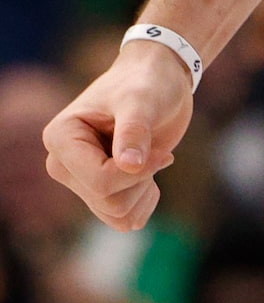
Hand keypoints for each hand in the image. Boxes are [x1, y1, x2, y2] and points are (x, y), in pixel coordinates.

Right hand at [42, 42, 190, 230]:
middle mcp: (63, 164)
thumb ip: (134, 130)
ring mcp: (80, 180)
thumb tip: (129, 164)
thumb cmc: (147, 82)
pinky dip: (144, 202)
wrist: (160, 81)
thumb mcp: (142, 99)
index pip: (99, 181)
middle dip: (141, 180)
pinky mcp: (100, 192)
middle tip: (154, 151)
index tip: (163, 153)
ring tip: (149, 159)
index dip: (137, 173)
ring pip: (117, 215)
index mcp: (61, 138)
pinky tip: (149, 175)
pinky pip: (125, 220)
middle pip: (108, 201)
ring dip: (143, 191)